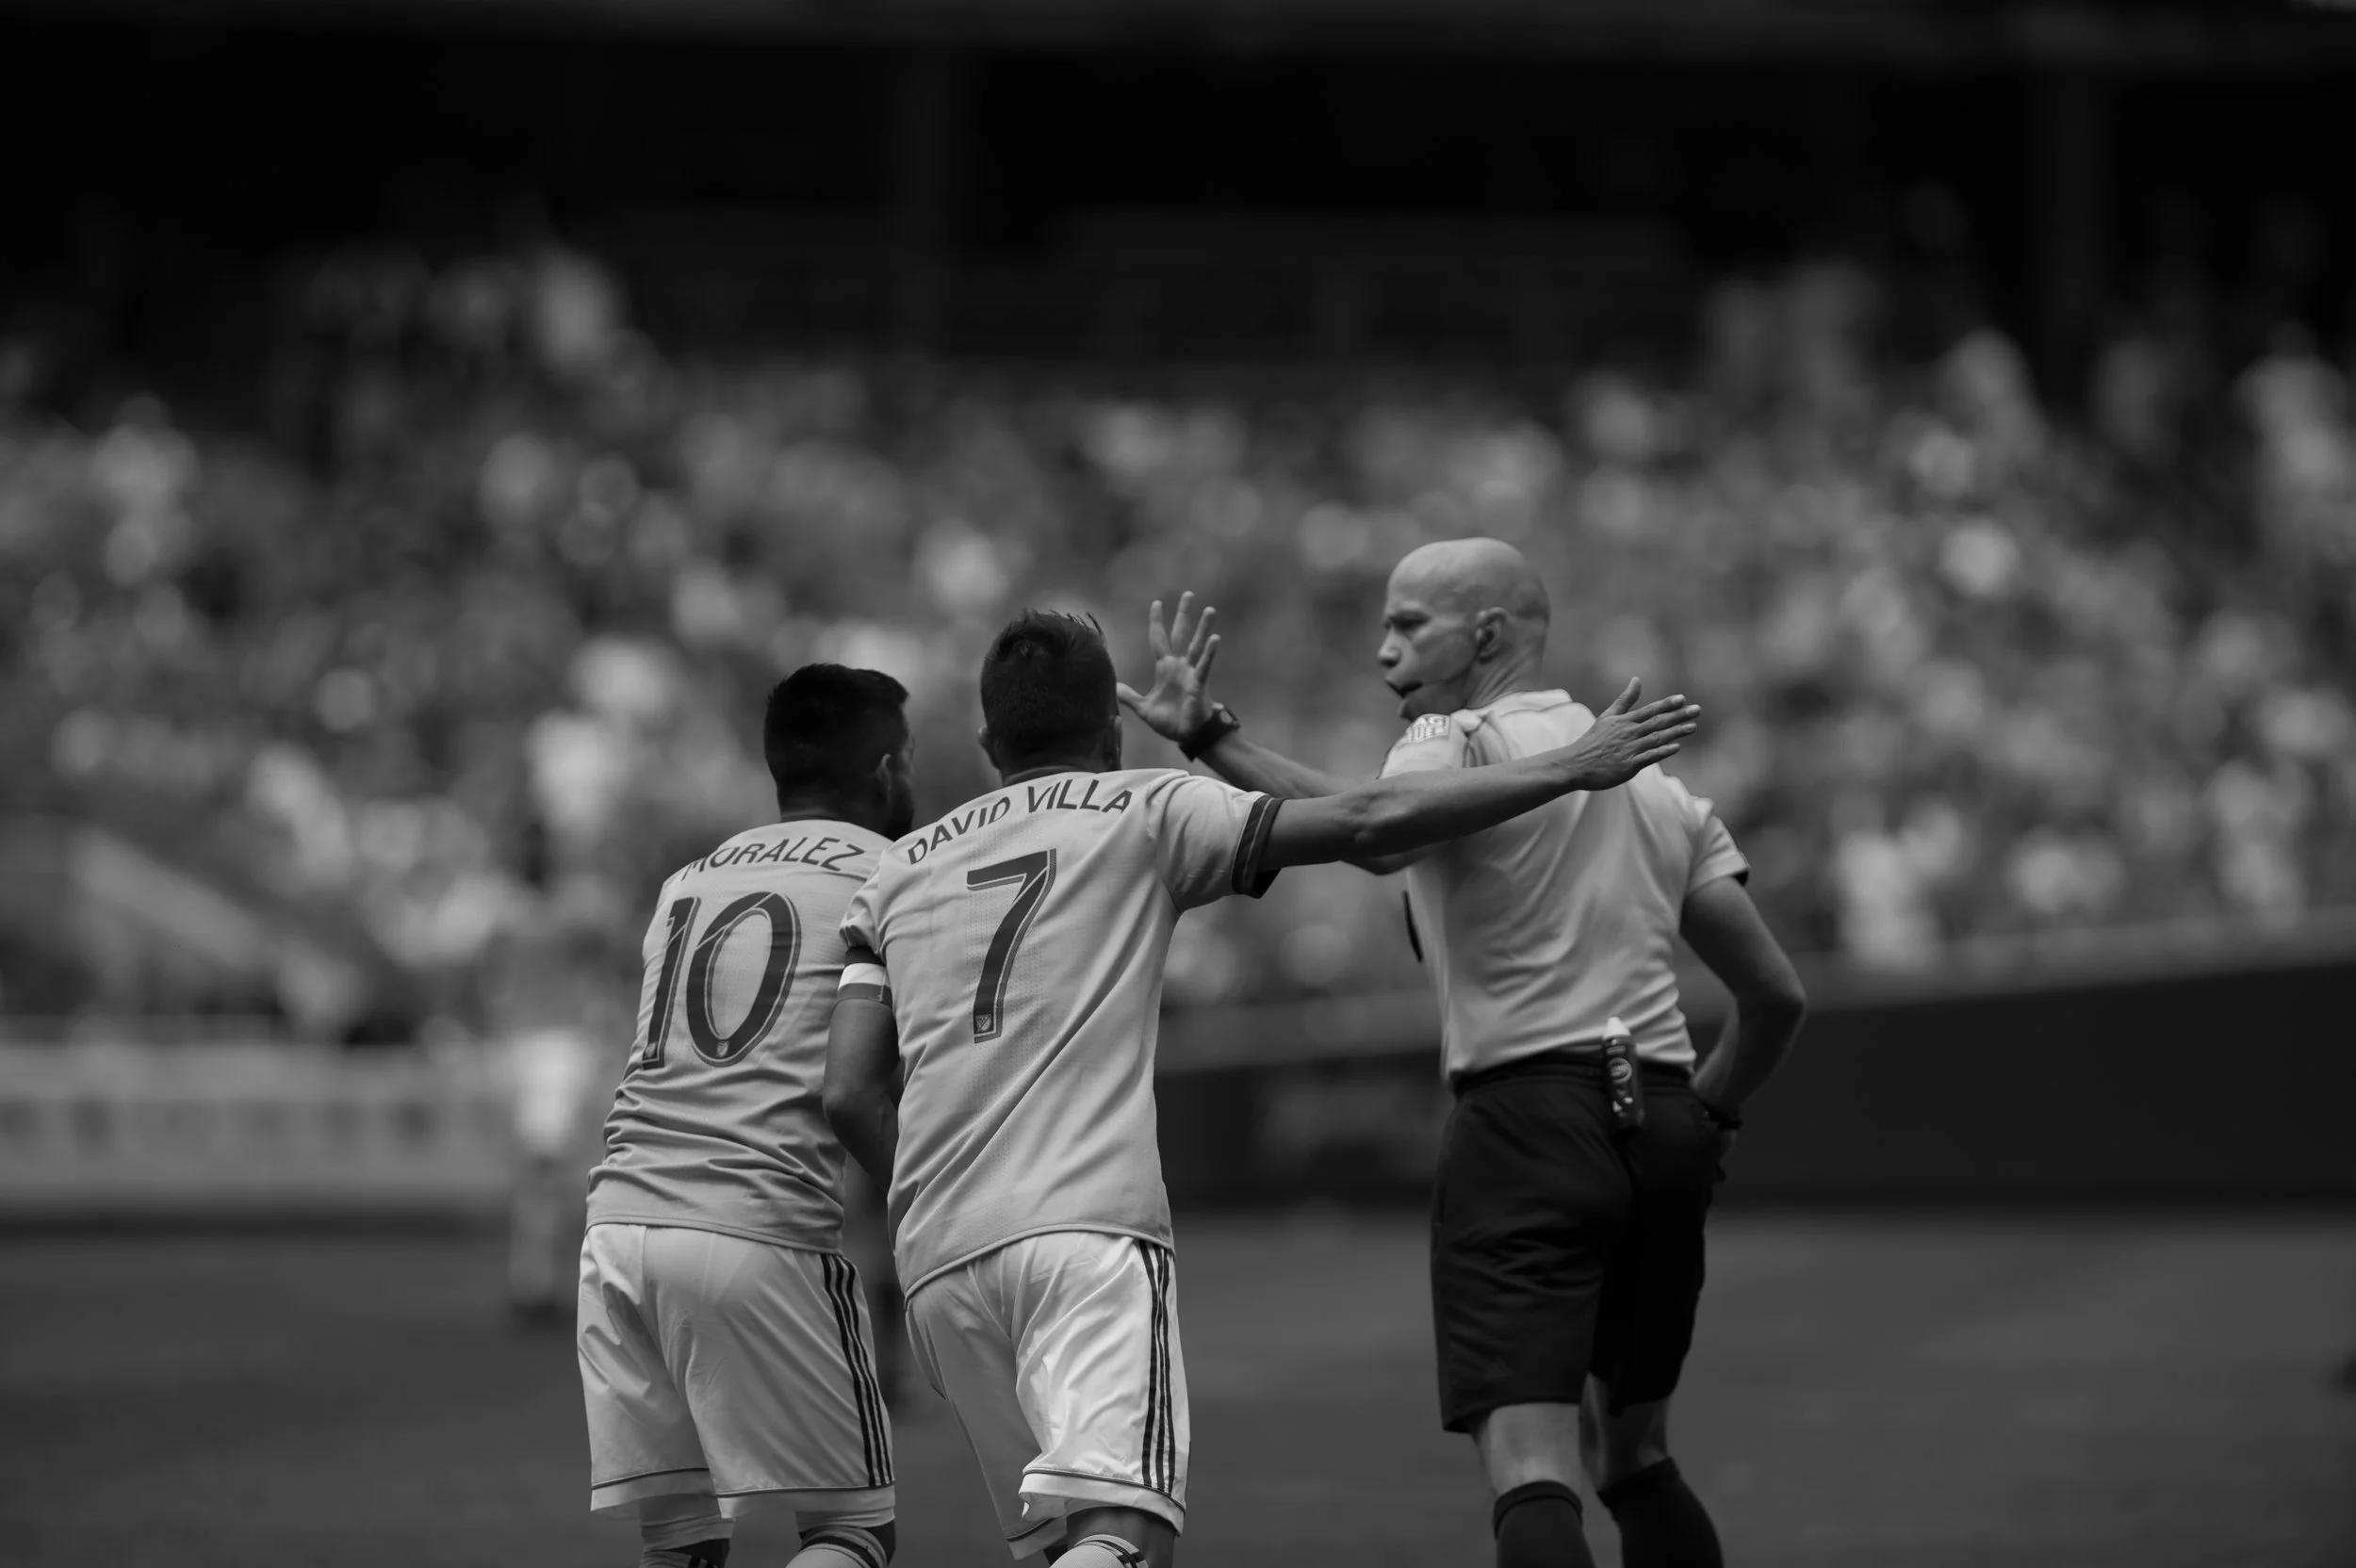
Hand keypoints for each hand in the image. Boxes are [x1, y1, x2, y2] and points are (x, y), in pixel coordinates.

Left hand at [1115, 591, 1219, 744]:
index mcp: (1165, 668)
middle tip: (1188, 594)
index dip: (1157, 622)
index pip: (1159, 639)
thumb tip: (1113, 687)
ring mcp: (1191, 672)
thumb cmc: (1170, 722)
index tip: (1157, 604)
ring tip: (1209, 609)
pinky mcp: (1199, 683)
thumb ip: (1130, 696)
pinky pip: (1205, 665)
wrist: (1187, 735)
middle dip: (1183, 615)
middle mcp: (1179, 665)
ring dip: (1203, 628)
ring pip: (1197, 645)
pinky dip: (1210, 652)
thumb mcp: (1144, 708)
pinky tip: (1215, 638)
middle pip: (1180, 634)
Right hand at [1563, 679, 1698, 788]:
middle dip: (1679, 716)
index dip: (1667, 704)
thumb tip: (1637, 679)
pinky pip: (1649, 757)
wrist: (1576, 764)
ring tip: (1693, 727)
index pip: (1649, 710)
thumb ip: (1625, 699)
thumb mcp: (1608, 716)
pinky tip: (1676, 747)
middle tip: (1697, 710)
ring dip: (1676, 732)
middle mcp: (1629, 733)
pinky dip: (1662, 752)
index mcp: (1624, 721)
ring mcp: (1629, 750)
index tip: (1682, 699)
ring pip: (1657, 739)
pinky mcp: (1628, 766)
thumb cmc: (1594, 740)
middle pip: (1658, 722)